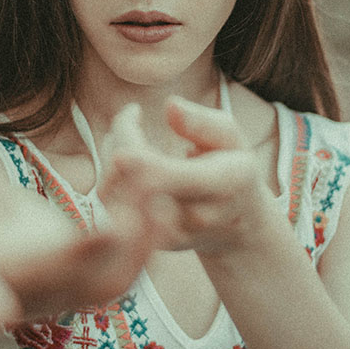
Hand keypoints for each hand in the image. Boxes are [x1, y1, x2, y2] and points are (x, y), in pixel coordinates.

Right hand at [0, 134, 153, 327]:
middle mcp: (20, 288)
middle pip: (58, 284)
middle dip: (95, 253)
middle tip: (129, 211)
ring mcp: (62, 287)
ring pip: (108, 283)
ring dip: (138, 240)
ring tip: (153, 180)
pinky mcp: (94, 273)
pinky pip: (130, 263)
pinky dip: (147, 230)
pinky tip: (155, 180)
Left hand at [99, 97, 280, 253]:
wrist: (238, 225)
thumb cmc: (233, 169)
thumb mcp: (232, 138)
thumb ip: (203, 122)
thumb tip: (170, 105)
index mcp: (222, 183)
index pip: (163, 170)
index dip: (133, 140)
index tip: (134, 110)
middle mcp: (196, 215)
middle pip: (132, 179)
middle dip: (120, 140)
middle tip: (130, 117)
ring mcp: (171, 234)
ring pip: (116, 194)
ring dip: (111, 156)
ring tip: (127, 133)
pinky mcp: (150, 242)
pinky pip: (115, 207)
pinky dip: (111, 177)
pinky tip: (125, 157)